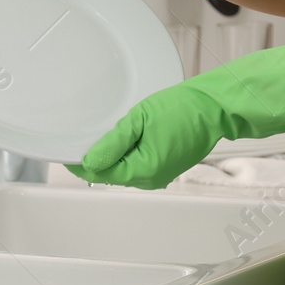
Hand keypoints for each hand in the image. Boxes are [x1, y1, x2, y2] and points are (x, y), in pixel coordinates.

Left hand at [64, 40, 284, 189]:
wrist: (216, 105)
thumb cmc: (184, 108)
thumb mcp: (141, 119)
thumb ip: (113, 142)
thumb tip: (89, 160)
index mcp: (143, 171)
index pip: (100, 172)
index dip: (80, 160)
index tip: (67, 148)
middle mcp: (151, 178)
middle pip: (112, 171)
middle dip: (97, 154)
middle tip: (86, 131)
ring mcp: (161, 173)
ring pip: (125, 166)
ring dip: (114, 151)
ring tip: (108, 128)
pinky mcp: (168, 163)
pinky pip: (140, 161)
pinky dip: (129, 149)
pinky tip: (129, 131)